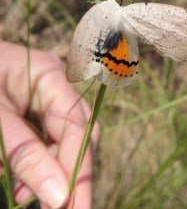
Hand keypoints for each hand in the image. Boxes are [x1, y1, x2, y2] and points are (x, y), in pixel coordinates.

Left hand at [0, 41, 97, 207]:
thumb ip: (25, 153)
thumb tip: (59, 195)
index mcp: (49, 75)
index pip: (76, 124)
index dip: (78, 167)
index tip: (75, 207)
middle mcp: (56, 86)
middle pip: (79, 131)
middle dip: (70, 170)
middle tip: (60, 208)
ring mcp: (47, 98)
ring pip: (65, 138)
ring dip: (51, 169)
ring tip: (26, 194)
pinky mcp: (36, 111)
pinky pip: (47, 139)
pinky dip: (37, 163)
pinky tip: (23, 182)